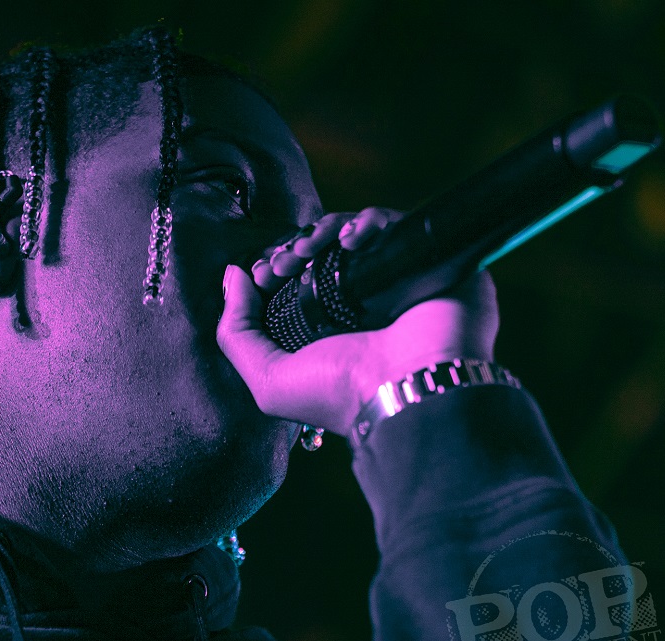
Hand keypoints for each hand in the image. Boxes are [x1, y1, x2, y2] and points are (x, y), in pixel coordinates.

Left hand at [216, 207, 499, 436]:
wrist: (407, 392)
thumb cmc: (340, 395)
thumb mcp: (268, 380)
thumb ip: (236, 332)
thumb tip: (233, 276)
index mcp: (331, 328)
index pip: (300, 279)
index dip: (277, 266)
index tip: (263, 274)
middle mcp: (365, 303)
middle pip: (326, 251)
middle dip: (297, 247)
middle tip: (285, 261)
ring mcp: (398, 280)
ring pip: (357, 233)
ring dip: (325, 230)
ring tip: (310, 247)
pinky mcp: (430, 262)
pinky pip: (396, 225)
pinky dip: (368, 221)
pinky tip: (349, 239)